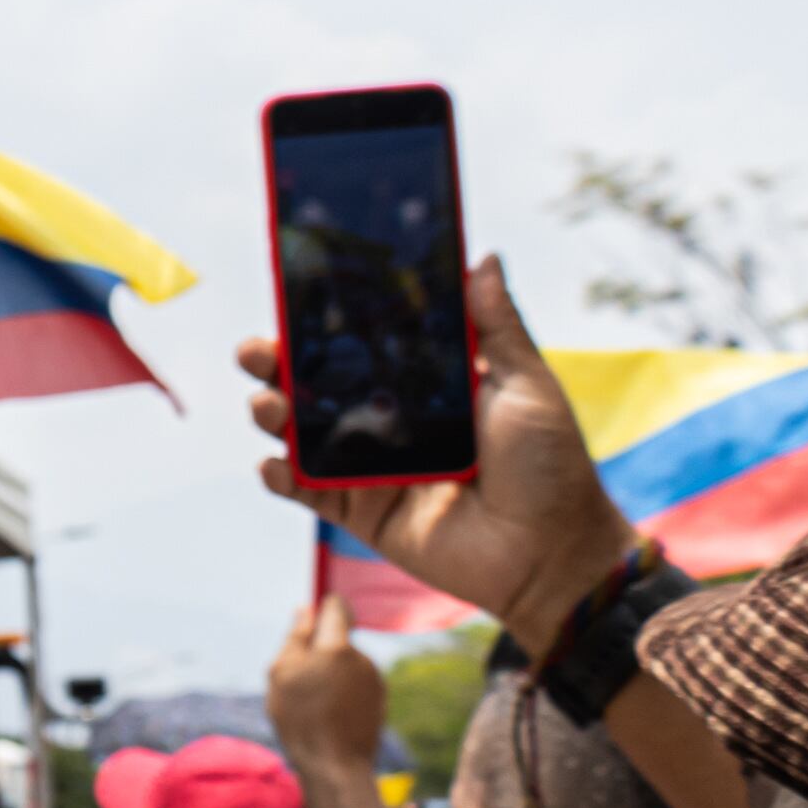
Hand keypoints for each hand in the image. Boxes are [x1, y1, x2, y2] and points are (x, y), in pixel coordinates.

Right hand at [241, 259, 635, 649]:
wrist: (550, 550)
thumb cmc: (549, 465)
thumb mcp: (526, 384)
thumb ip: (496, 325)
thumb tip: (484, 257)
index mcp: (427, 385)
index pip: (366, 344)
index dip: (328, 322)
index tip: (296, 295)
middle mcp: (392, 420)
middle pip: (320, 385)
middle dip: (279, 365)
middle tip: (257, 351)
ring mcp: (372, 467)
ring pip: (304, 434)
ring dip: (274, 414)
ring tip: (267, 405)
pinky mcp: (362, 511)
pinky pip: (307, 492)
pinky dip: (281, 477)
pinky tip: (272, 464)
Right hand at [268, 596, 389, 778]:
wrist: (335, 765)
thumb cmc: (302, 719)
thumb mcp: (282, 675)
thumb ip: (295, 639)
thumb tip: (305, 610)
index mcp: (337, 647)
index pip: (337, 608)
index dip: (324, 607)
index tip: (312, 616)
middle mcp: (362, 658)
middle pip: (338, 640)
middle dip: (321, 651)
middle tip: (299, 680)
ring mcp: (374, 679)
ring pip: (346, 664)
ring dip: (331, 674)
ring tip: (314, 704)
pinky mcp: (380, 699)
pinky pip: (357, 683)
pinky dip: (343, 691)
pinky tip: (330, 715)